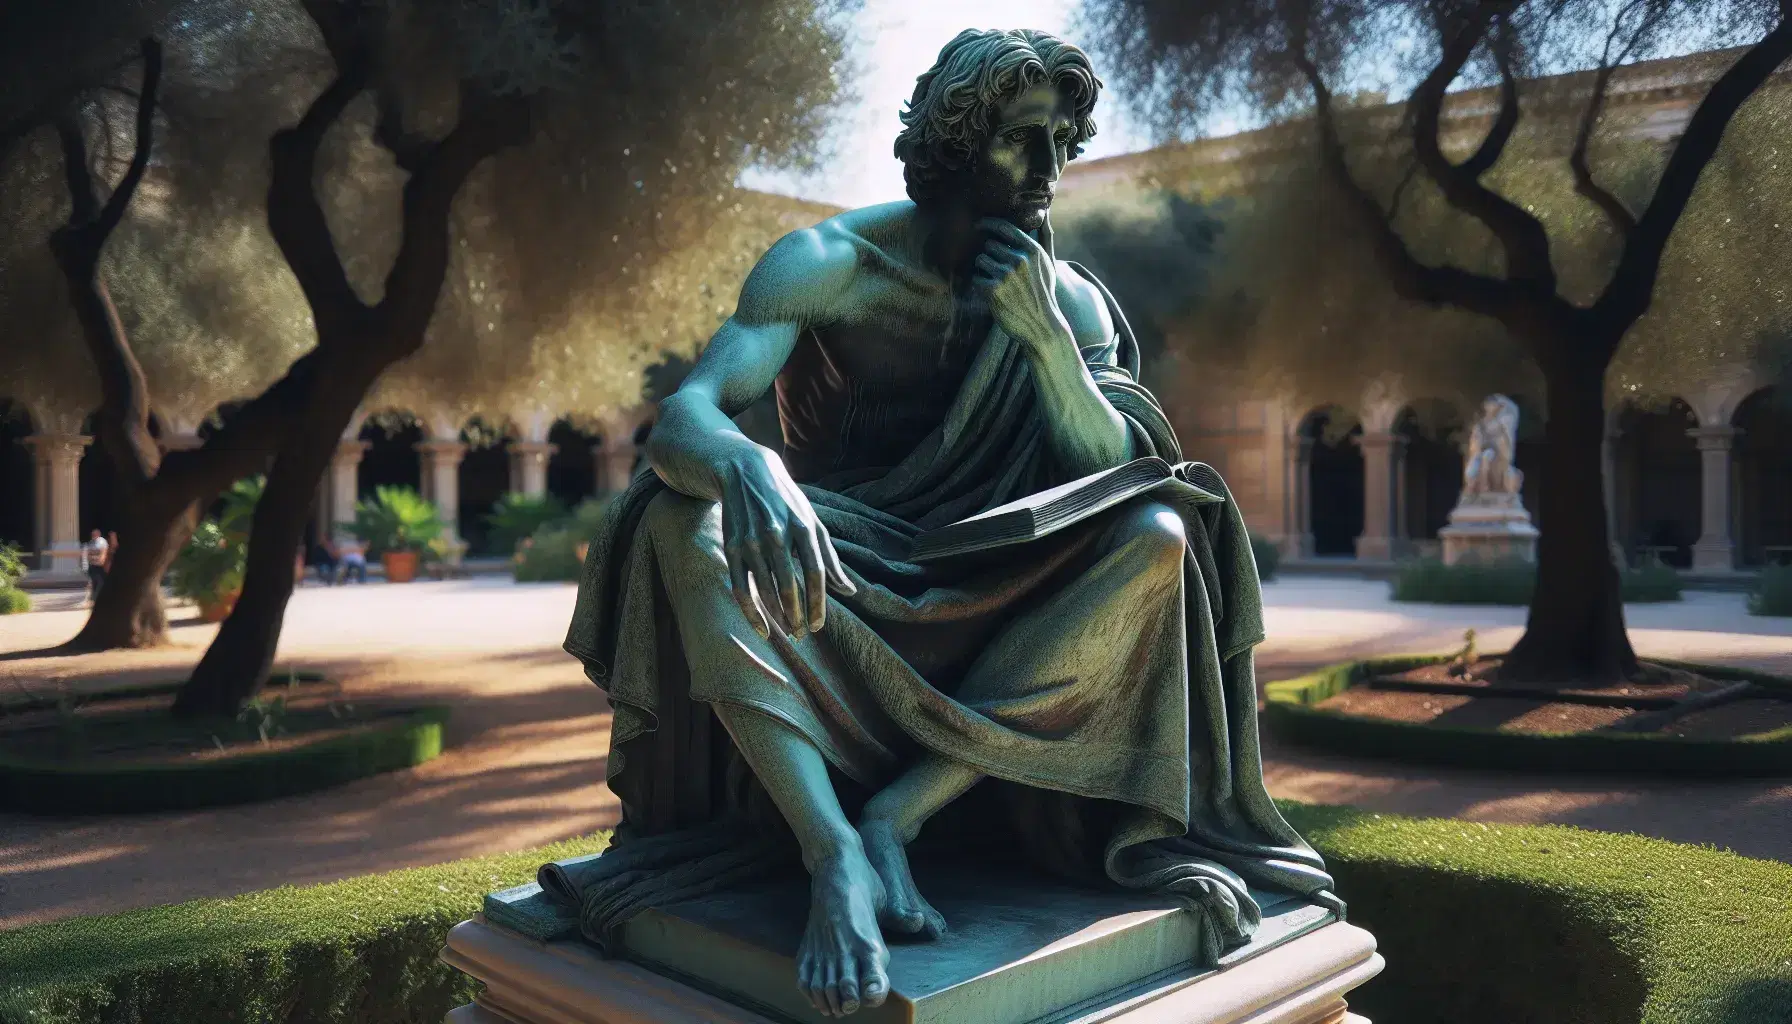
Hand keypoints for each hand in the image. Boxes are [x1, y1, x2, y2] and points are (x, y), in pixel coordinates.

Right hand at [719, 446, 855, 638]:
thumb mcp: (812, 521)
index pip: (815, 574)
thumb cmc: (785, 501)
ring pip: (765, 590)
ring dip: (778, 617)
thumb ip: (830, 557)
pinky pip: (741, 589)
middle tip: (802, 634)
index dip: (818, 604)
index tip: (818, 626)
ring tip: (787, 632)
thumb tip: (850, 591)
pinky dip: (751, 613)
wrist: (743, 470)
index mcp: (802, 526)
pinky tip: (762, 630)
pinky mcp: (731, 548)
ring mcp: (751, 542)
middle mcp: (776, 534)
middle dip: (797, 616)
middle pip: (789, 586)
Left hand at [971, 218, 1072, 352]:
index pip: (1004, 227)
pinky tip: (993, 294)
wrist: (1042, 325)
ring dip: (984, 271)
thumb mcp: (1047, 265)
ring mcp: (1006, 274)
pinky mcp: (993, 290)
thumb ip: (1042, 239)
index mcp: (1032, 250)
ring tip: (997, 284)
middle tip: (998, 272)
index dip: (988, 223)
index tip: (978, 224)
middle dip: (990, 257)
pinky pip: (976, 278)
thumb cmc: (1042, 293)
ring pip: (981, 261)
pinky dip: (981, 285)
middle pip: (989, 246)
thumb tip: (1045, 212)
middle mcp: (1019, 259)